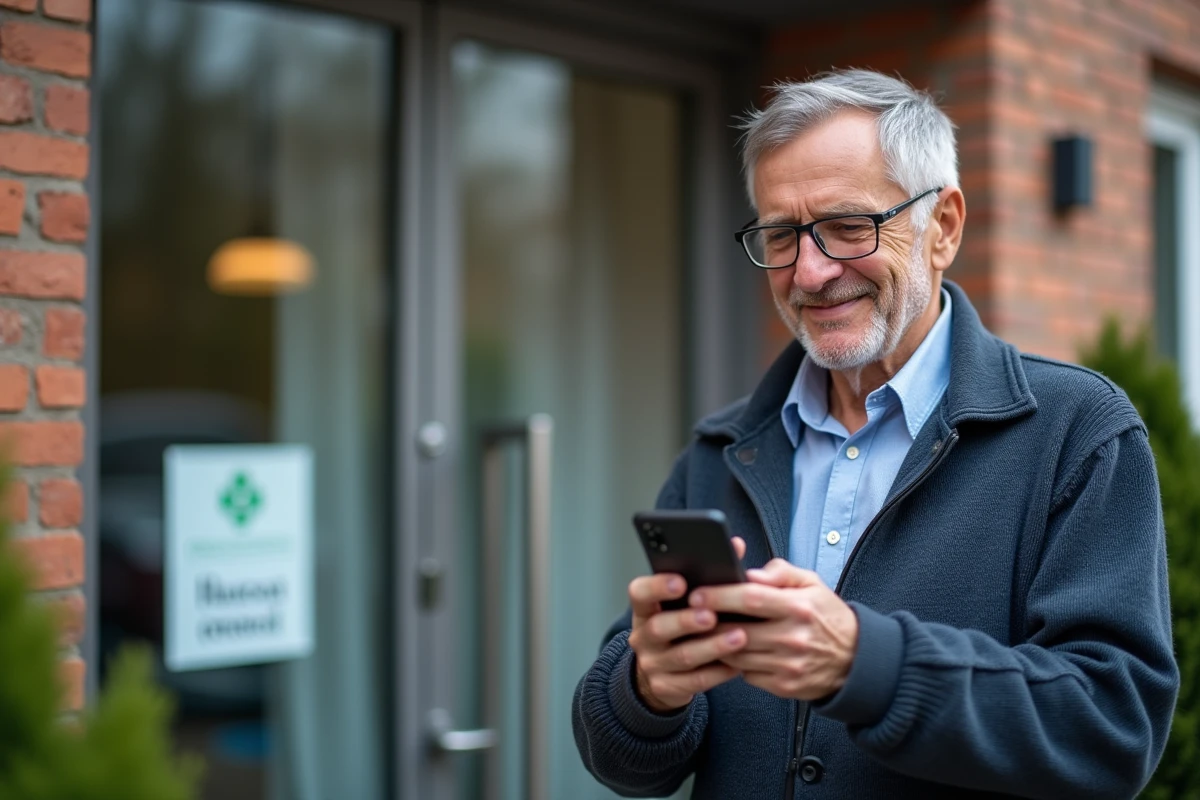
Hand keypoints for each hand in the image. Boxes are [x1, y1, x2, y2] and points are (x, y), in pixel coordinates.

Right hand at [627, 537, 749, 712]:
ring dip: (712, 646)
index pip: (639, 593)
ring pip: (682, 656)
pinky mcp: (666, 687)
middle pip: (660, 627)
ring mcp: (652, 664)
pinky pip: (695, 681)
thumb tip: (736, 545)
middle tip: (711, 614)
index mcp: (645, 609)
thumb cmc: (682, 626)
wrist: (664, 672)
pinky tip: (738, 663)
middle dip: (687, 620)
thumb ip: (708, 575)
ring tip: (739, 637)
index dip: (657, 587)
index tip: (680, 580)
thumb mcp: (685, 602)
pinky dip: (718, 671)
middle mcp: (643, 636)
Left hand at [689, 558, 858, 700]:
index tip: (697, 593)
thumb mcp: (812, 584)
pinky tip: (731, 651)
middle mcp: (793, 638)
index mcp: (799, 608)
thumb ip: (780, 572)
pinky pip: (747, 674)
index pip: (751, 599)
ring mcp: (788, 665)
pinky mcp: (784, 686)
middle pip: (738, 631)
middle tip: (691, 615)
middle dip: (709, 623)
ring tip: (707, 632)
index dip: (720, 596)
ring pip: (737, 655)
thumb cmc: (827, 616)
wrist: (856, 660)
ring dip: (717, 644)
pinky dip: (736, 663)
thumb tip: (749, 573)